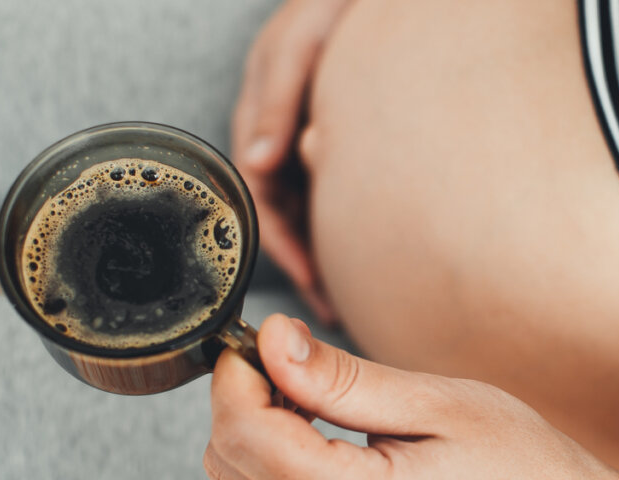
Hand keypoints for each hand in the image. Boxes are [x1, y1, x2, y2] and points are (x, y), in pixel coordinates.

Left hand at [204, 314, 618, 479]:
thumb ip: (341, 378)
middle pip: (227, 467)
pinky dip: (270, 473)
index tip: (261, 339)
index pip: (244, 437)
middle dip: (239, 403)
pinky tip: (316, 442)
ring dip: (252, 438)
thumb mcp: (437, 402)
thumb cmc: (523, 469)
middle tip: (289, 364)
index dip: (236, 377)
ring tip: (310, 402)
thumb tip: (271, 341)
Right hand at [232, 0, 353, 325]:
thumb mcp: (297, 46)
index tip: (312, 281)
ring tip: (346, 300)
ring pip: (309, 215)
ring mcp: (304, 147)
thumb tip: (256, 164)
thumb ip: (276, 101)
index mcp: (258, 124)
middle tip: (332, 311)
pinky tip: (362, 257)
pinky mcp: (329, 147)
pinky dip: (342, 230)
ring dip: (324, 257)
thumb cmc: (329, 8)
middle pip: (285, 221)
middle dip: (305, 267)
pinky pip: (330, 198)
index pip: (261, 201)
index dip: (284, 246)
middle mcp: (279, 143)